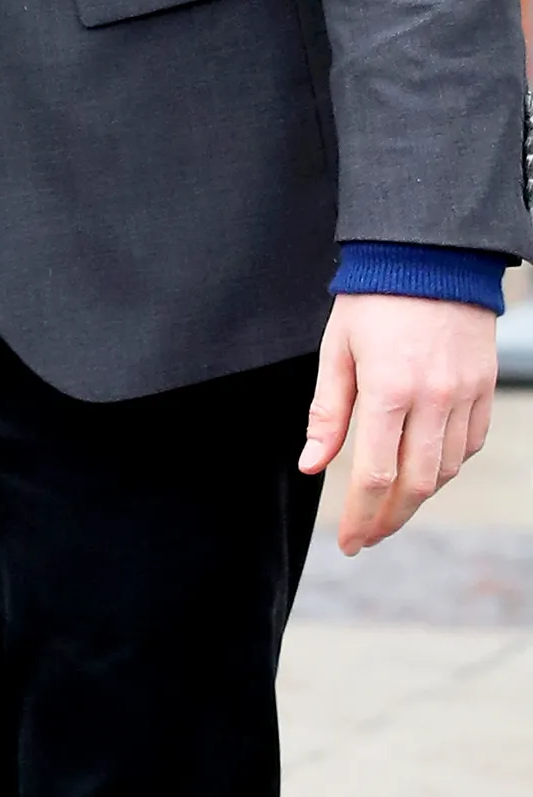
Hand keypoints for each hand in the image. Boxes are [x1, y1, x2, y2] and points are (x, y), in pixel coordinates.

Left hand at [299, 294, 496, 553]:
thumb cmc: (372, 299)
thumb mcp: (336, 349)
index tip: (348, 541)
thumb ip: (327, 411)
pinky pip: (470, 445)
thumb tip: (312, 465)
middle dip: (389, 520)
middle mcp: (434, 399)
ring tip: (388, 505)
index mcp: (389, 389)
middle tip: (366, 537)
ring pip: (446, 470)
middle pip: (416, 485)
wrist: (429, 255)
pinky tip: (424, 468)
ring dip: (417, 496)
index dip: (360, 516)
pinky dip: (446, 465)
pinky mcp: (485, 388)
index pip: (376, 475)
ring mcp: (465, 395)